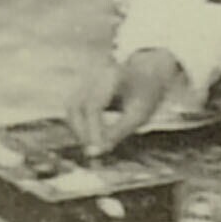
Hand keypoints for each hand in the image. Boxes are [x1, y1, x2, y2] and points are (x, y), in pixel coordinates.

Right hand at [65, 48, 179, 160]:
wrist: (150, 69)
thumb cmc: (146, 93)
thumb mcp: (138, 115)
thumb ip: (117, 133)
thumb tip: (94, 152)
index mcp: (113, 74)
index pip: (94, 106)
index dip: (93, 130)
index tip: (98, 151)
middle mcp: (95, 71)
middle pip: (75, 106)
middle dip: (81, 131)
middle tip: (94, 152)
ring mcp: (87, 74)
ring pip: (71, 106)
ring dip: (78, 128)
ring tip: (95, 144)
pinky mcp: (83, 82)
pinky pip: (74, 106)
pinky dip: (80, 122)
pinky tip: (93, 135)